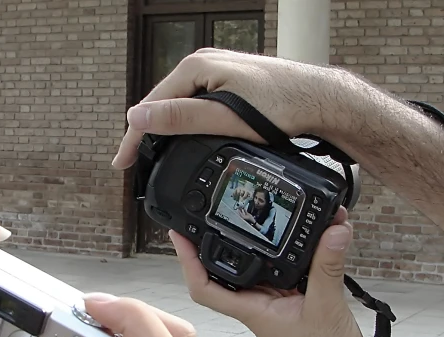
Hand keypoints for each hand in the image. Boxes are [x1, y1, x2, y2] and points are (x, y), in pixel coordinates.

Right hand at [112, 48, 349, 169]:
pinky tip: (181, 139)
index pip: (150, 105)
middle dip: (146, 135)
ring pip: (179, 105)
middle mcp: (203, 64)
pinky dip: (184, 124)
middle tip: (134, 165)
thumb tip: (137, 118)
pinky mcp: (228, 83)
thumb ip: (180, 118)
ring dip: (164, 130)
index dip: (134, 137)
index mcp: (196, 67)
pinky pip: (195, 104)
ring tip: (151, 157)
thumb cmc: (281, 106)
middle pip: (162, 104)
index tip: (122, 164)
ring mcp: (216, 72)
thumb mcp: (225, 117)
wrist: (321, 99)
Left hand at [171, 208, 366, 336]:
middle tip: (208, 213)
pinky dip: (283, 251)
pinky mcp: (289, 299)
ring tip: (246, 215)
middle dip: (214, 241)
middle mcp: (254, 303)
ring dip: (251, 243)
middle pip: (223, 269)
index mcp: (250, 309)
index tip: (178, 236)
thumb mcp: (328, 307)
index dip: (187, 261)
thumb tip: (333, 231)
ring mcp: (270, 301)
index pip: (204, 285)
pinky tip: (289, 235)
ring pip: (252, 266)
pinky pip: (279, 270)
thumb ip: (328, 267)